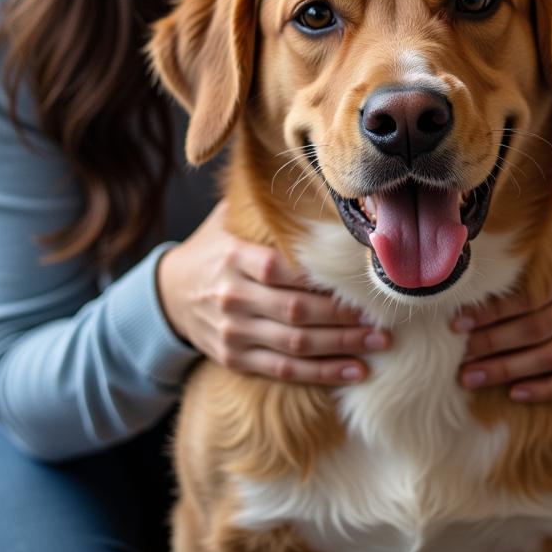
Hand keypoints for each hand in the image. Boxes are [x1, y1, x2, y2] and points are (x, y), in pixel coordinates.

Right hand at [156, 200, 389, 383]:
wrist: (168, 294)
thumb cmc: (213, 249)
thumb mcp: (226, 220)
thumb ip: (263, 206)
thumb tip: (312, 177)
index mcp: (233, 257)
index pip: (280, 269)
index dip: (321, 280)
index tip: (359, 282)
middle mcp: (231, 296)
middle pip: (295, 311)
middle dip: (343, 317)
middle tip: (382, 319)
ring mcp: (232, 332)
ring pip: (294, 345)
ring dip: (341, 347)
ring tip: (378, 343)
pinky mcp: (235, 358)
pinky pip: (283, 371)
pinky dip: (321, 374)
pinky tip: (353, 371)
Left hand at [452, 212, 551, 401]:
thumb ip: (527, 246)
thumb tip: (467, 258)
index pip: (526, 297)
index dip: (490, 312)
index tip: (457, 322)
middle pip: (534, 330)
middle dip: (491, 345)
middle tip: (459, 356)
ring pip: (550, 357)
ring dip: (507, 371)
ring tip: (470, 377)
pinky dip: (545, 389)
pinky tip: (514, 394)